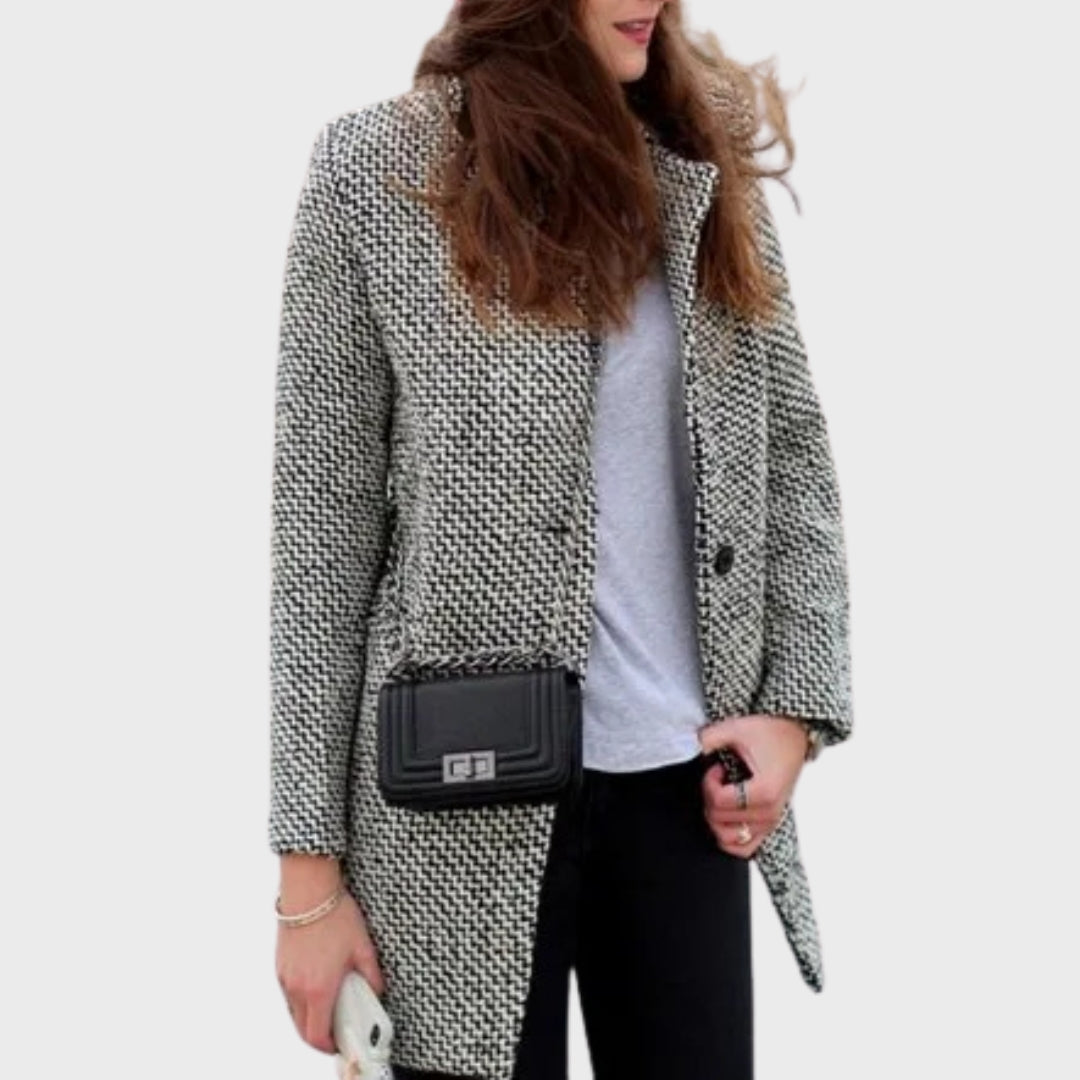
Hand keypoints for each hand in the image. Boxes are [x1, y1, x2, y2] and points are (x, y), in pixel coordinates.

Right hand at [276, 886, 386, 1054]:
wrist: (309, 889)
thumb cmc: (335, 915)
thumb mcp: (363, 947)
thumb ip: (372, 975)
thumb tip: (376, 990)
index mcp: (319, 989)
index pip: (318, 1035)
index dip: (329, 1046)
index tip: (340, 1044)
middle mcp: (297, 988)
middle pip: (303, 1029)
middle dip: (319, 1036)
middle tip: (336, 1030)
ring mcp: (285, 977)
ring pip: (294, 1012)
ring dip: (309, 1017)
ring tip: (330, 1004)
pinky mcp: (280, 965)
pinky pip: (289, 993)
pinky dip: (301, 998)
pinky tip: (317, 983)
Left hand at [697, 713, 809, 858]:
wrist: (793, 734)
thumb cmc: (769, 732)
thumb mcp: (736, 728)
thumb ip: (709, 738)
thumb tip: (689, 745)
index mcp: (765, 792)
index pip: (719, 802)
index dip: (708, 783)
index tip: (716, 768)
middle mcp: (770, 813)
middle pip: (719, 821)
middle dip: (710, 797)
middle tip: (719, 779)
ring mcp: (771, 823)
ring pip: (728, 839)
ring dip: (716, 818)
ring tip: (723, 795)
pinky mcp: (770, 826)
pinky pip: (743, 848)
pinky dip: (728, 836)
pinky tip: (727, 813)